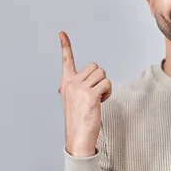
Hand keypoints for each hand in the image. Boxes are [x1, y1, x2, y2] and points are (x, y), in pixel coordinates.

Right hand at [58, 31, 111, 156]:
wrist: (78, 137)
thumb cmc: (78, 120)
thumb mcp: (71, 101)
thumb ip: (72, 89)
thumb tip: (63, 86)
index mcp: (66, 83)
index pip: (66, 60)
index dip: (65, 46)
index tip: (62, 33)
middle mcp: (72, 83)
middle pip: (95, 66)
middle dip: (100, 78)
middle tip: (96, 93)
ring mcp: (80, 88)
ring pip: (102, 74)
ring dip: (105, 86)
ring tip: (98, 99)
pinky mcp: (91, 95)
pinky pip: (107, 83)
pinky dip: (108, 92)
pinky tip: (101, 102)